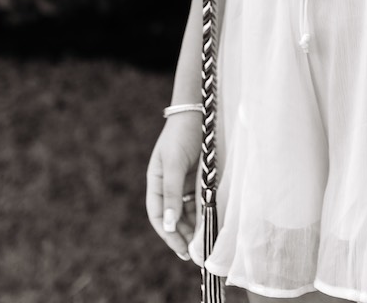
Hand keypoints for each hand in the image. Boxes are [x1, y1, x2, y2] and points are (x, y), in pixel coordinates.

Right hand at [146, 112, 201, 260]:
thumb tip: (168, 225)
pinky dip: (202, 214)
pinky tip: (210, 224)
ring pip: (186, 212)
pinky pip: (198, 202)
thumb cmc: (181, 135)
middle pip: (172, 217)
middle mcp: (168, 185)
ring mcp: (183, 183)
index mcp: (156, 182)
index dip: (167, 234)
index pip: (157, 215)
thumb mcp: (174, 164)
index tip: (181, 249)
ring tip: (204, 245)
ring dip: (193, 228)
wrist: (199, 112)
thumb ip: (171, 194)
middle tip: (195, 254)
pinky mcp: (198, 179)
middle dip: (182, 236)